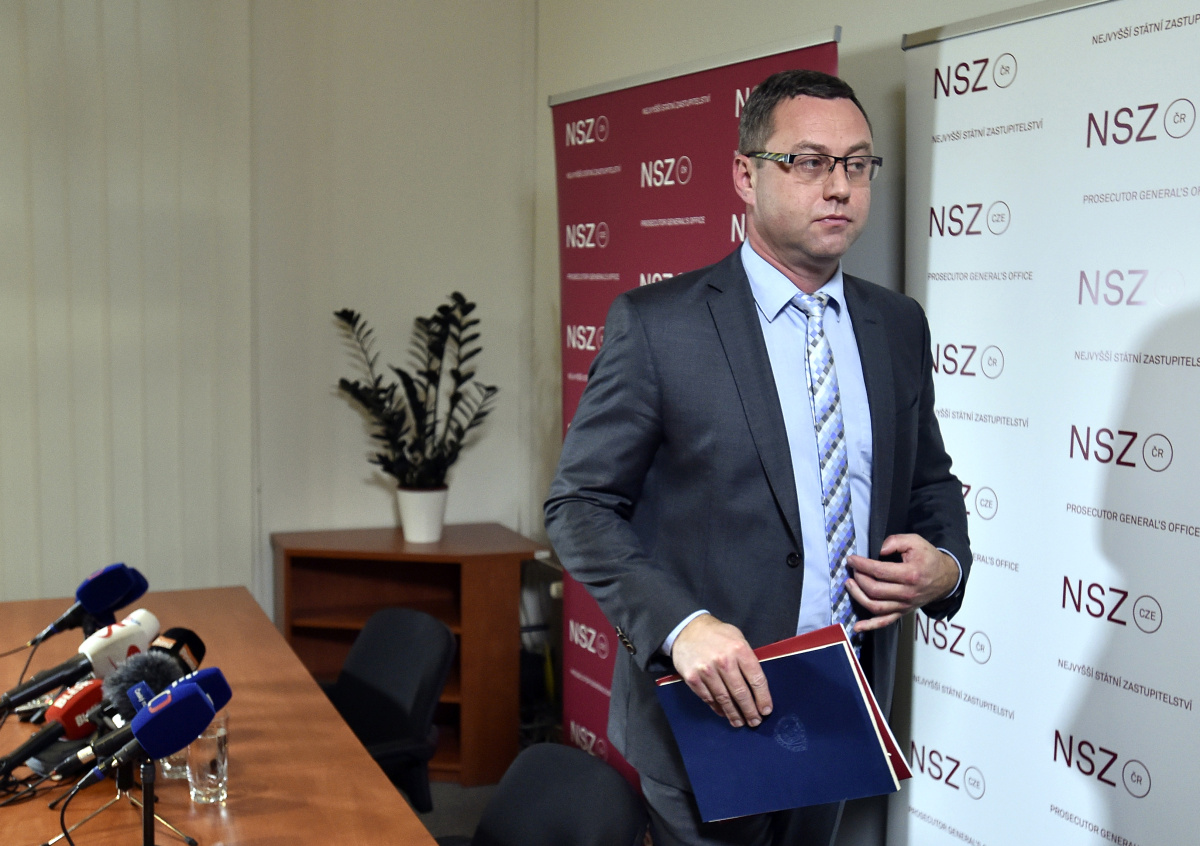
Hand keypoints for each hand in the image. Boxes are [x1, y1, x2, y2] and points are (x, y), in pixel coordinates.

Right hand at [670, 614, 771, 727]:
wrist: (687, 629)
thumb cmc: (717, 634)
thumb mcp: (737, 638)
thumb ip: (747, 658)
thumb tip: (757, 686)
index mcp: (739, 649)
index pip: (756, 679)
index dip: (763, 698)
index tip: (766, 710)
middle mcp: (724, 660)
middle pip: (741, 693)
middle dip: (750, 711)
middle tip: (755, 721)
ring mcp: (706, 670)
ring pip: (724, 699)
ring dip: (734, 714)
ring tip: (740, 722)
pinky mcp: (692, 678)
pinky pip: (708, 698)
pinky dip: (717, 708)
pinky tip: (723, 713)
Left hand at [845, 534, 959, 632]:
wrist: (945, 578)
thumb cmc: (928, 558)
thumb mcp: (915, 542)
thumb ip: (896, 541)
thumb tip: (878, 550)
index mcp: (910, 574)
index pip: (879, 571)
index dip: (862, 565)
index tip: (851, 559)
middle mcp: (907, 593)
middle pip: (875, 590)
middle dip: (858, 578)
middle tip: (852, 569)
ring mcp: (904, 605)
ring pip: (876, 606)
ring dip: (858, 596)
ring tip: (849, 584)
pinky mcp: (902, 612)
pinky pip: (885, 622)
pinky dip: (870, 625)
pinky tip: (857, 627)